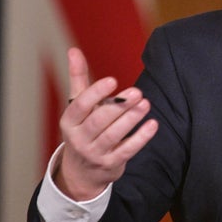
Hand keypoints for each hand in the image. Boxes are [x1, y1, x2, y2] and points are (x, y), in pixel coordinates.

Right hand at [53, 47, 158, 200]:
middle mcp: (79, 138)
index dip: (95, 93)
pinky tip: (153, 124)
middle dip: (118, 106)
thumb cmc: (83, 128)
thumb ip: (78, 78)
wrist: (82, 171)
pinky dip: (140, 138)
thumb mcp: (77, 106)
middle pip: (99, 121)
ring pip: (113, 135)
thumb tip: (73, 50)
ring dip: (131, 119)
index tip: (112, 80)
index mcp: (69, 121)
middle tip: (137, 92)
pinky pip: (127, 150)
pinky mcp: (111, 164)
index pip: (80, 106)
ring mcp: (95, 153)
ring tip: (146, 103)